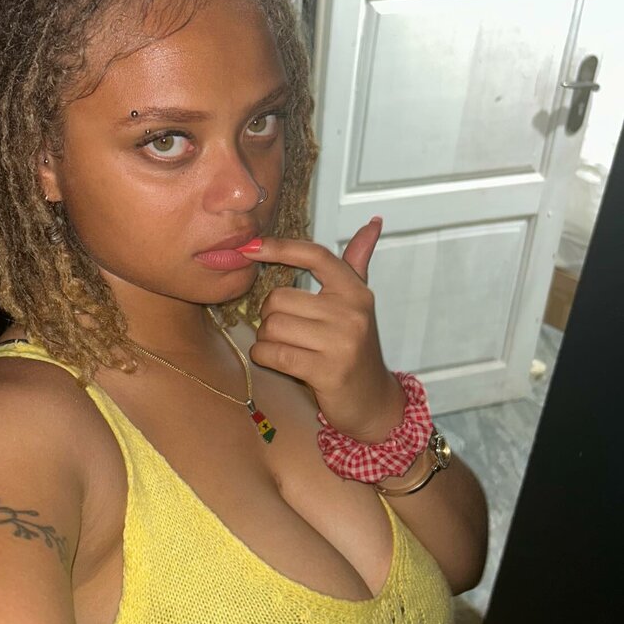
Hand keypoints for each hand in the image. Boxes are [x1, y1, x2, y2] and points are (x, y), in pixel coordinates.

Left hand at [239, 218, 406, 441]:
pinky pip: (273, 353)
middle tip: (287, 331)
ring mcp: (341, 342)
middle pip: (279, 298)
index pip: (315, 255)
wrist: (373, 401)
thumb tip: (373, 221)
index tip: (249, 246)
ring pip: (272, 326)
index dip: (279, 247)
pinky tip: (277, 361)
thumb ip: (358, 262)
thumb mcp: (358, 304)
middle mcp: (352, 312)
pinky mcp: (326, 371)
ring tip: (286, 348)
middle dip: (270, 316)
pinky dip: (265, 356)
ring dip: (267, 340)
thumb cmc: (355, 349)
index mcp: (355, 291)